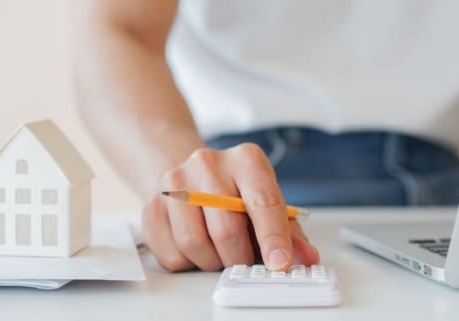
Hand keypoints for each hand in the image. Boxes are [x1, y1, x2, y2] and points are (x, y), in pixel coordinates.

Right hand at [142, 143, 319, 271]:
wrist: (192, 176)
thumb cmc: (236, 193)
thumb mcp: (268, 203)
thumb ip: (290, 232)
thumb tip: (306, 256)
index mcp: (246, 160)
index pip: (263, 202)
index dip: (273, 238)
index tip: (279, 263)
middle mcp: (209, 163)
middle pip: (226, 229)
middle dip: (239, 257)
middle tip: (243, 260)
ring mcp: (176, 181)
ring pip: (194, 244)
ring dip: (212, 262)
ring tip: (219, 252)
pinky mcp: (152, 204)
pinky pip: (171, 253)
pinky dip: (188, 263)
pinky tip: (196, 248)